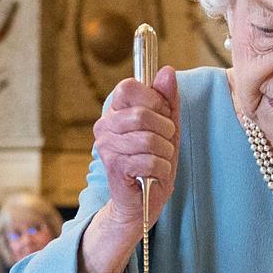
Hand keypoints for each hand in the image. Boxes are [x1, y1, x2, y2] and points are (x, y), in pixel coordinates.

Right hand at [93, 67, 179, 232]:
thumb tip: (167, 70)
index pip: (129, 86)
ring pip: (149, 139)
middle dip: (165, 130)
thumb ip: (167, 99)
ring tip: (159, 160)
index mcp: (115, 111)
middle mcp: (104, 126)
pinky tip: (154, 174)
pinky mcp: (115, 167)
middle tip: (164, 143)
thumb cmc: (153, 161)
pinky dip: (161, 169)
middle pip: (143, 114)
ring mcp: (107, 146)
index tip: (161, 114)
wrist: (141, 201)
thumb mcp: (167, 127)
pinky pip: (150, 161)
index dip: (152, 98)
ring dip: (165, 153)